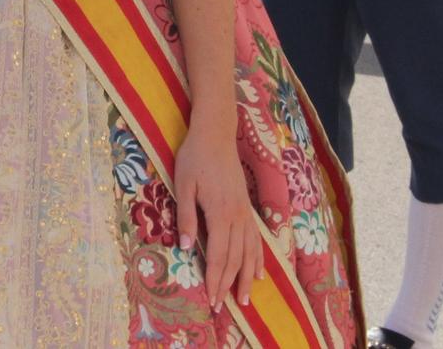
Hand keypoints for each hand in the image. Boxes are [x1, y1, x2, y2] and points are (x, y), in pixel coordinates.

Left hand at [173, 112, 262, 313]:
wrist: (216, 134)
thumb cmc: (194, 157)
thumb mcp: (182, 184)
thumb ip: (186, 216)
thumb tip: (185, 248)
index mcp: (220, 213)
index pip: (218, 255)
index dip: (215, 279)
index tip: (212, 300)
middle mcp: (237, 217)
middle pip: (235, 259)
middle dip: (230, 285)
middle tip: (225, 309)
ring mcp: (245, 212)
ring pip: (249, 252)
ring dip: (247, 277)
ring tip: (245, 299)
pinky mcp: (247, 208)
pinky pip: (256, 239)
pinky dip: (258, 258)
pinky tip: (260, 273)